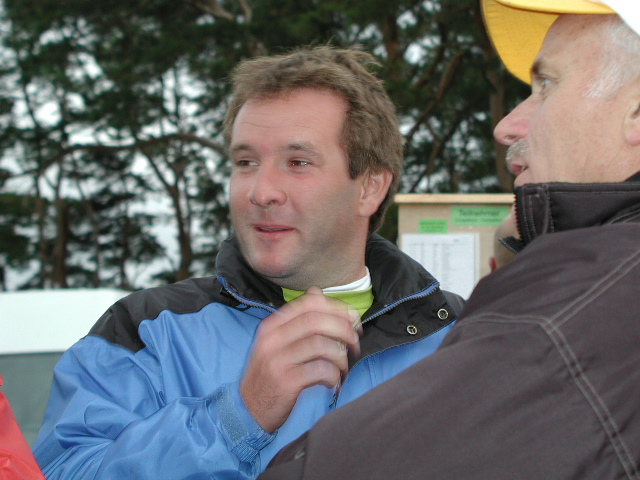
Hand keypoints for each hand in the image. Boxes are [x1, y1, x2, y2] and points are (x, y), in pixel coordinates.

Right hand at [240, 286, 360, 432]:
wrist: (247, 409)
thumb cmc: (270, 374)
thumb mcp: (277, 343)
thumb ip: (297, 319)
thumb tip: (318, 292)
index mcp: (272, 326)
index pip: (308, 304)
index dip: (336, 307)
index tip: (352, 318)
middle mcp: (272, 339)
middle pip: (316, 321)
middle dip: (343, 329)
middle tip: (354, 343)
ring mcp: (277, 360)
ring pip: (322, 345)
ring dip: (341, 356)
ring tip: (343, 368)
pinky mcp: (286, 382)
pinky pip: (321, 370)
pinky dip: (334, 375)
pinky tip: (333, 382)